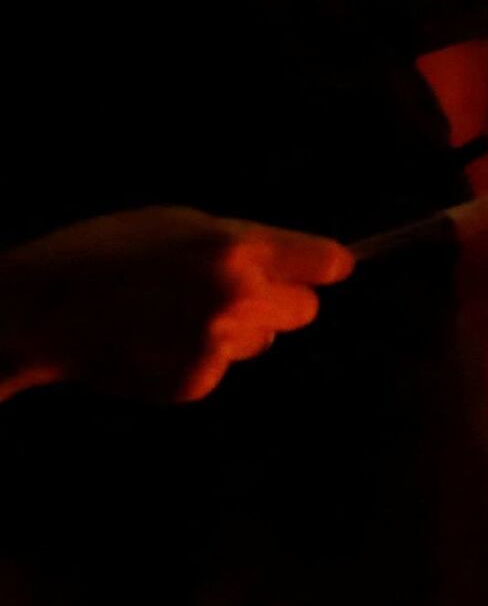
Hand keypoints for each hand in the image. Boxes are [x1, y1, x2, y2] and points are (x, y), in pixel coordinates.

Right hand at [0, 209, 357, 406]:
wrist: (40, 312)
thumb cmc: (103, 253)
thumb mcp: (177, 223)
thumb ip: (243, 242)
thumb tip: (299, 260)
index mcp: (238, 251)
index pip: (330, 264)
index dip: (321, 267)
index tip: (315, 269)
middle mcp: (238, 299)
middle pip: (305, 309)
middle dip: (279, 301)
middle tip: (233, 292)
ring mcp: (217, 346)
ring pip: (263, 341)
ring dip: (238, 330)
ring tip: (175, 315)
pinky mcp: (195, 382)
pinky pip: (222, 367)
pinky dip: (199, 357)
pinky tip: (156, 342)